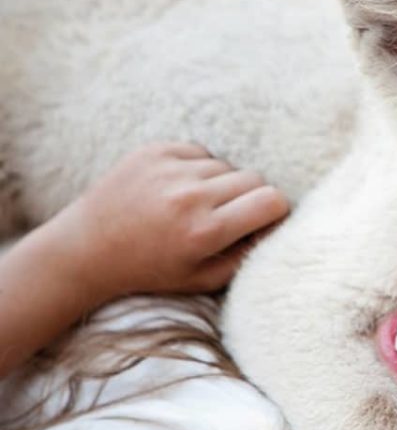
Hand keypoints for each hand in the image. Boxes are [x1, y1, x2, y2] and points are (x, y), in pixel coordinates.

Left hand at [57, 143, 289, 296]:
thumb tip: (276, 228)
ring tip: (196, 205)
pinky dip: (198, 168)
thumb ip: (246, 256)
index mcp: (205, 232)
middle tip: (230, 216)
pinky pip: (200, 152)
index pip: (272, 201)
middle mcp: (189, 197)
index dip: (275, 211)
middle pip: (255, 179)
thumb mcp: (202, 279)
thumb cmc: (150, 270)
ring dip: (221, 184)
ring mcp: (170, 170)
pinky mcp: (154, 151)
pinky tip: (178, 189)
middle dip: (251, 198)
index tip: (263, 221)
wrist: (87, 248)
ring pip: (227, 166)